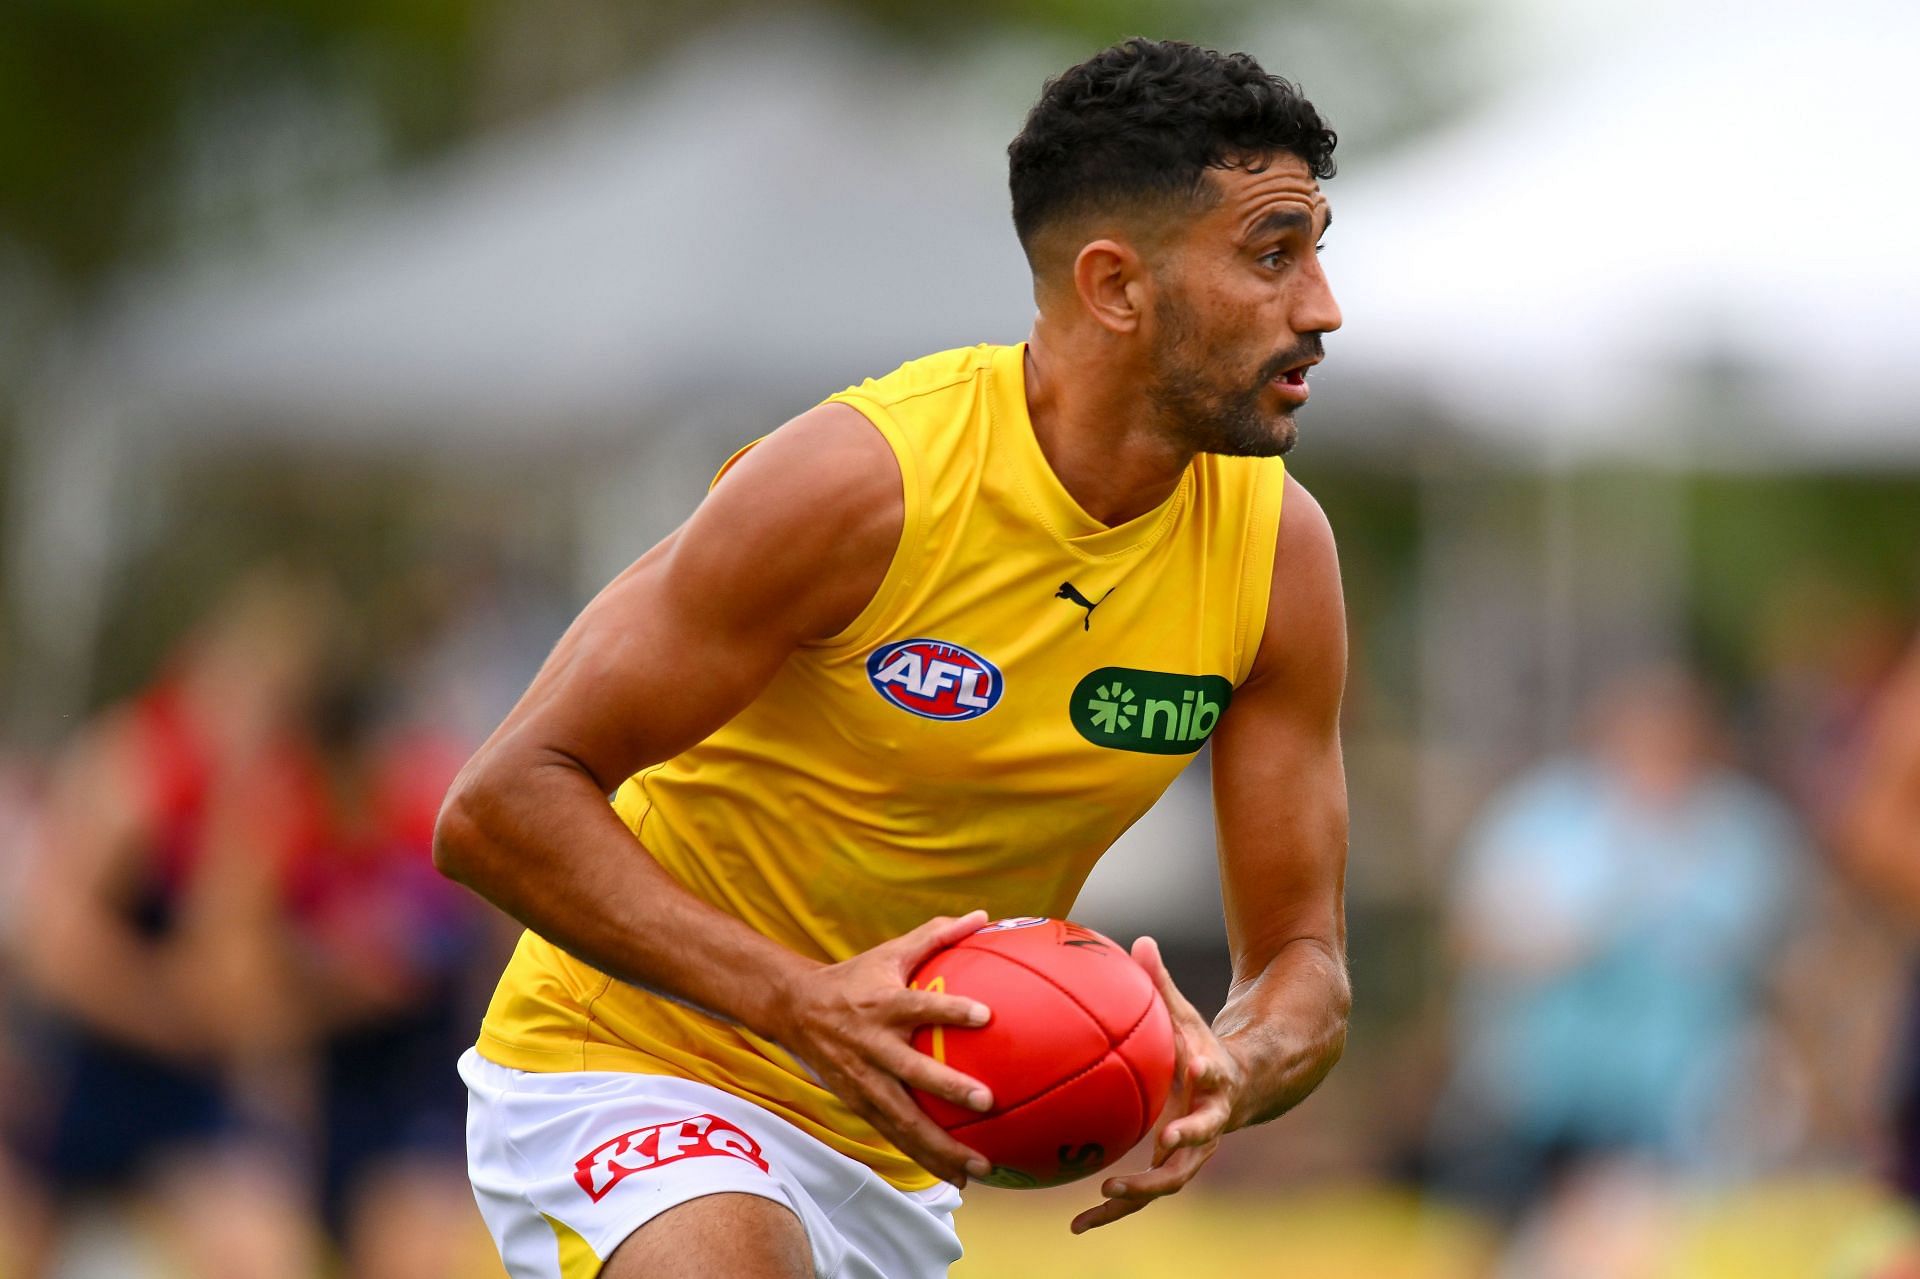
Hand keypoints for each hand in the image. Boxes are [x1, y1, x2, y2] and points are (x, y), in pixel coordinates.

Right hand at [770, 911, 997, 1187]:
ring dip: (940, 1145)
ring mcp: (864, 1080)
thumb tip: (983, 915)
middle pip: (912, 1072)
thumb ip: (936, 935)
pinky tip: (956, 1176)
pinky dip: (924, 1157)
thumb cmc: (855, 978)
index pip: (920, 1006)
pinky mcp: (859, 1104)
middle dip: (948, 1088)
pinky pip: (895, 1136)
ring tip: (979, 1165)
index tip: (986, 1016)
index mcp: (883, 1006)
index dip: (951, 1010)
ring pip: (904, 1119)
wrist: (794, 1010)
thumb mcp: (890, 951)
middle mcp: (873, 1046)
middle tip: (986, 1102)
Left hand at [1071, 935, 1244, 1233]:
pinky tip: (1075, 1224)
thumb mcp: (1188, 1016)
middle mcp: (1208, 1126)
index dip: (1204, 1075)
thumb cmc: (1202, 1046)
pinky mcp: (1172, 1168)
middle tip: (1141, 1161)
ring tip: (1089, 1212)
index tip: (1194, 1068)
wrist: (1240, 1089)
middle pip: (1192, 1149)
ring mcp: (1192, 1153)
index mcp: (1213, 1084)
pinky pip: (1142, 1194)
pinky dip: (1113, 1211)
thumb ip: (1164, 984)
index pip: (1212, 1080)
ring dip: (1131, 1200)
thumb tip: (1141, 939)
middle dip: (1169, 1157)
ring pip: (1165, 1184)